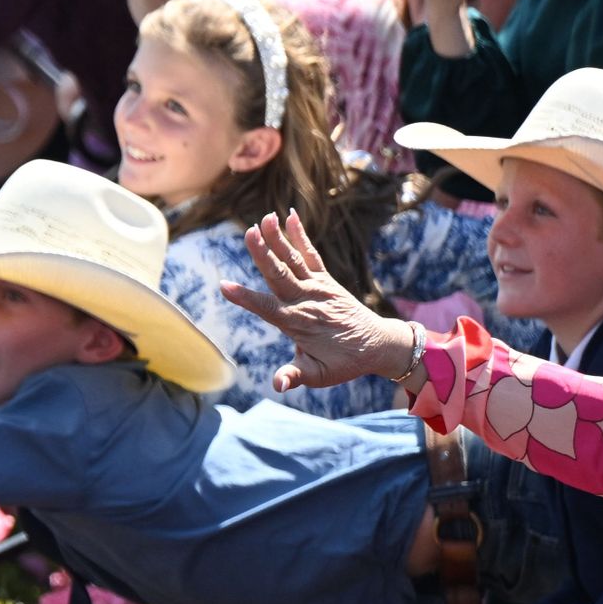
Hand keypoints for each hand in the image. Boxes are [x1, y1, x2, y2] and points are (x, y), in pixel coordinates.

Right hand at [223, 211, 422, 388]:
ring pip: (293, 261)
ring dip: (279, 239)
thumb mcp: (320, 376)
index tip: (224, 286)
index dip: (245, 298)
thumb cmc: (344, 363)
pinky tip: (290, 217)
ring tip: (266, 218)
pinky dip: (300, 237)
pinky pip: (310, 255)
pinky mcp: (326, 280)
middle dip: (264, 254)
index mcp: (299, 324)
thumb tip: (277, 386)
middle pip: (280, 275)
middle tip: (250, 233)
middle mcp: (308, 301)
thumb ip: (296, 376)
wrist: (378, 345)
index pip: (268, 309)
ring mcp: (318, 287)